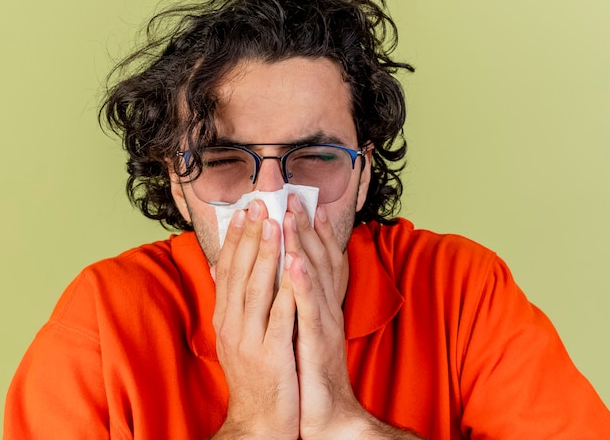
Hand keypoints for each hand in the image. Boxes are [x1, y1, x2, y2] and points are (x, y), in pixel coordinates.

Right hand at [211, 200, 298, 438]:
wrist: (259, 422)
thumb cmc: (253, 373)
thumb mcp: (234, 334)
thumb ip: (228, 300)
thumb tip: (217, 268)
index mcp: (225, 317)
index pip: (227, 269)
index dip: (235, 238)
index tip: (245, 210)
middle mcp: (232, 324)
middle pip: (240, 272)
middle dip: (251, 236)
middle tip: (259, 204)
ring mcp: (250, 339)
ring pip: (258, 289)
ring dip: (267, 255)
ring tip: (275, 224)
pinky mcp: (271, 354)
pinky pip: (281, 317)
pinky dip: (288, 291)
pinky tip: (296, 268)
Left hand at [283, 194, 364, 438]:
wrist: (325, 413)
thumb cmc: (310, 369)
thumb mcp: (303, 329)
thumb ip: (297, 302)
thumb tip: (284, 278)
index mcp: (319, 304)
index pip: (317, 261)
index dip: (312, 231)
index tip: (302, 203)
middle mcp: (325, 308)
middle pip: (317, 260)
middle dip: (305, 226)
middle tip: (293, 195)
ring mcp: (324, 324)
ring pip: (314, 277)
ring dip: (303, 244)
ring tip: (292, 216)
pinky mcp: (319, 342)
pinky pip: (309, 309)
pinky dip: (302, 284)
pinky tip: (293, 262)